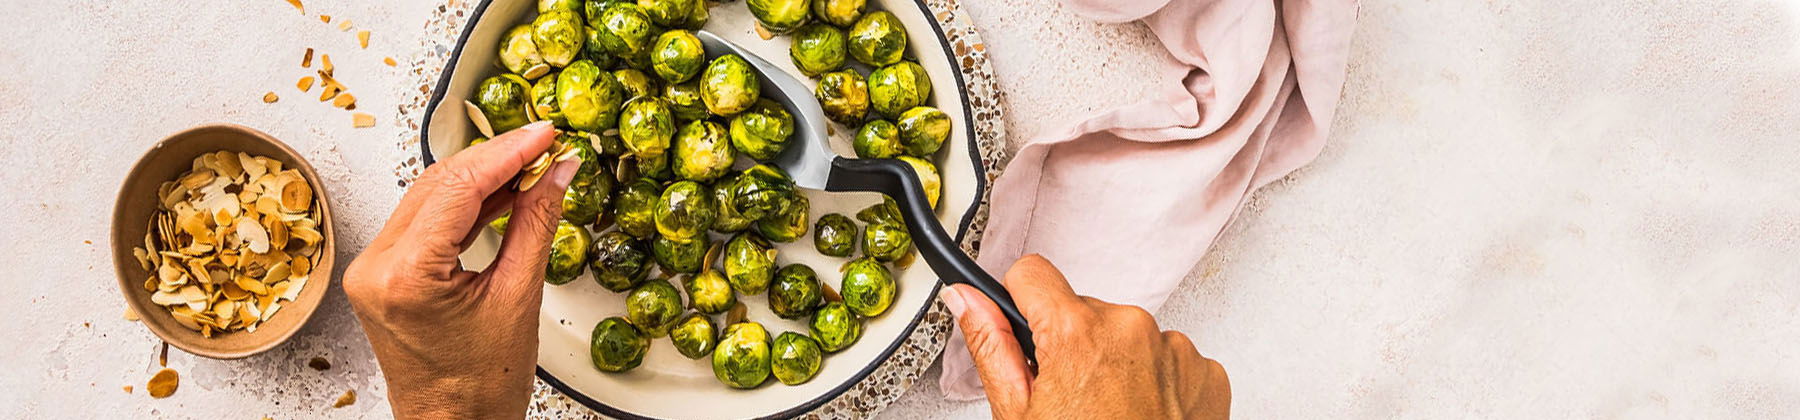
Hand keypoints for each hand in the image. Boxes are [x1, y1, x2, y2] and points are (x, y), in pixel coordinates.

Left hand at [343, 121, 577, 418]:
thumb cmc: (480, 386)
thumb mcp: (519, 297)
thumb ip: (536, 224)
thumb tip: (556, 173)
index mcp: (404, 274)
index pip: (459, 187)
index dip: (508, 152)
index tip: (544, 135)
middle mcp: (376, 266)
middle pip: (439, 183)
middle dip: (495, 157)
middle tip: (544, 143)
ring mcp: (374, 268)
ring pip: (430, 195)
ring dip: (481, 176)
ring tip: (531, 162)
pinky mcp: (383, 272)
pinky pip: (425, 220)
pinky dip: (464, 203)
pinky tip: (501, 191)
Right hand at [941, 255, 1230, 419]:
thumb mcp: (1018, 413)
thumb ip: (991, 344)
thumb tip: (966, 299)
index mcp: (1078, 334)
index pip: (1032, 273)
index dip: (1019, 302)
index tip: (1025, 328)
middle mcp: (1132, 328)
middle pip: (1083, 311)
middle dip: (1072, 344)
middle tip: (1069, 397)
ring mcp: (1175, 349)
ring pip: (1127, 335)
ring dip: (1115, 363)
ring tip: (1109, 412)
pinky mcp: (1206, 371)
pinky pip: (1168, 357)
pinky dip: (1154, 381)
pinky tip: (1141, 415)